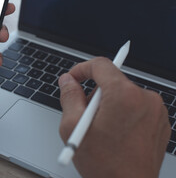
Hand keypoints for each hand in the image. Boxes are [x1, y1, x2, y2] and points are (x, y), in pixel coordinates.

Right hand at [58, 57, 169, 177]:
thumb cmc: (104, 164)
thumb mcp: (73, 126)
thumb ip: (69, 96)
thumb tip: (67, 80)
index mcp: (123, 95)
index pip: (101, 65)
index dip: (82, 69)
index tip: (74, 78)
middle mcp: (145, 98)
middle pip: (112, 81)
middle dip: (95, 94)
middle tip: (85, 116)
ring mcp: (156, 111)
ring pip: (124, 94)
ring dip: (109, 105)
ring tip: (102, 130)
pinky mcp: (160, 122)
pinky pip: (136, 107)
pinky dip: (123, 113)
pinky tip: (115, 134)